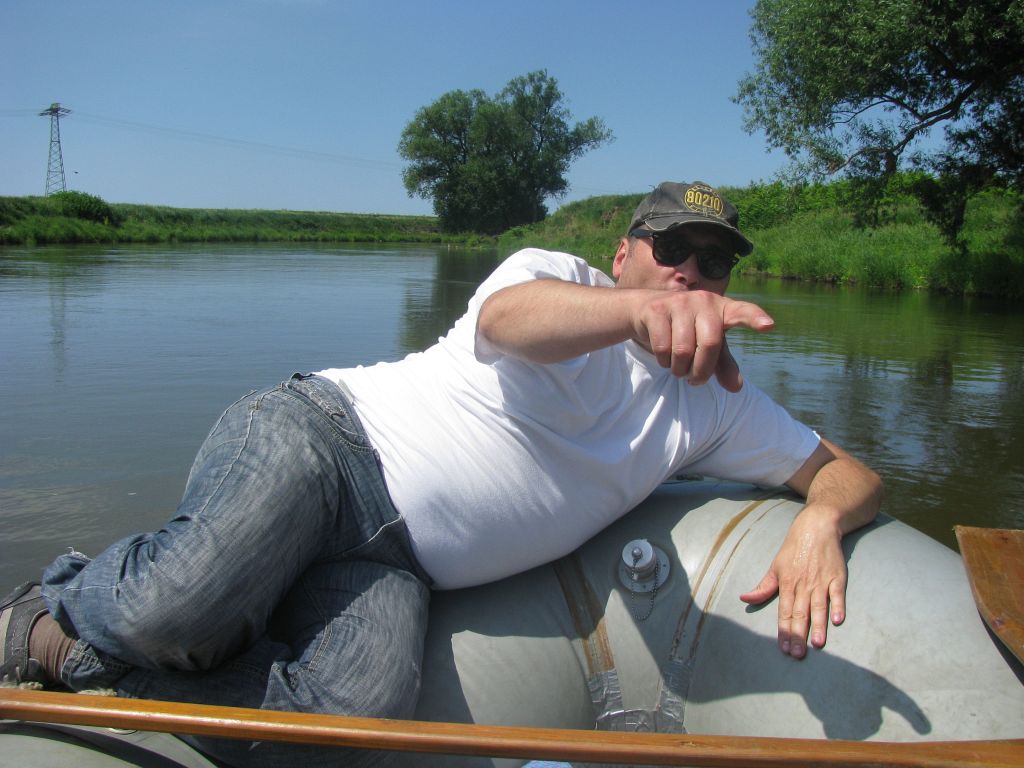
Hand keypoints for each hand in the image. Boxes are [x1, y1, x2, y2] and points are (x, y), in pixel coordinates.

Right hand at [631, 291, 773, 390]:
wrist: (647, 310)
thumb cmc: (687, 328)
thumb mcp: (708, 344)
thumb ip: (723, 364)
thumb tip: (736, 388)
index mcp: (723, 308)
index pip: (743, 312)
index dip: (755, 318)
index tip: (769, 326)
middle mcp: (704, 301)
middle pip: (710, 344)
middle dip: (701, 371)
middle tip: (695, 381)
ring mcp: (679, 302)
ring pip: (684, 350)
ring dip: (680, 369)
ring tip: (679, 369)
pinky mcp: (657, 310)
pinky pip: (663, 348)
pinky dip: (664, 362)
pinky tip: (665, 358)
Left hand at [739, 506, 847, 658]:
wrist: (816, 528)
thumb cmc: (793, 549)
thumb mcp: (775, 566)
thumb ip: (763, 586)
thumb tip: (744, 598)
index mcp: (787, 583)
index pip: (784, 612)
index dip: (784, 630)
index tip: (783, 648)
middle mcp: (803, 584)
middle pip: (800, 613)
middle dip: (798, 635)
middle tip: (797, 654)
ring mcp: (821, 581)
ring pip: (818, 607)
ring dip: (818, 626)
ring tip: (817, 644)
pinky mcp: (837, 577)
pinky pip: (837, 594)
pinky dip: (837, 607)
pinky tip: (837, 621)